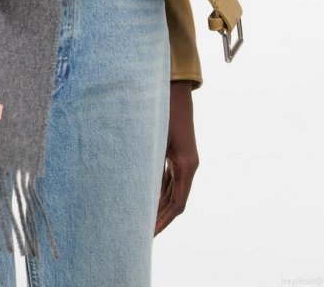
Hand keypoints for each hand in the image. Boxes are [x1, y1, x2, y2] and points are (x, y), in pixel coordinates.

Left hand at [155, 80, 198, 234]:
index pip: (178, 203)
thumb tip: (136, 188)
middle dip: (160, 218)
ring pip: (172, 190)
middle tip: (143, 234)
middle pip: (175, 200)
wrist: (173, 89)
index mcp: (185, 164)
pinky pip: (169, 178)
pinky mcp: (176, 153)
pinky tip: (145, 198)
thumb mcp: (153, 138)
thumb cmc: (162, 110)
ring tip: (141, 220)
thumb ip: (148, 163)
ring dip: (159, 205)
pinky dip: (159, 190)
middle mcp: (188, 165)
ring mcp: (183, 159)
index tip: (151, 234)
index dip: (164, 220)